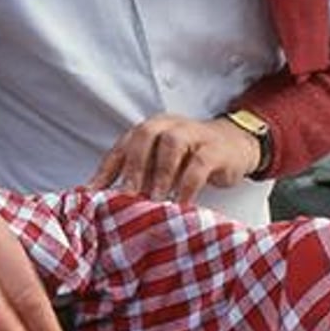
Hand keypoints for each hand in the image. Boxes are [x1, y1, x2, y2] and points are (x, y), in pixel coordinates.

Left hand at [87, 113, 260, 203]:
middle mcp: (168, 126)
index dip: (106, 169)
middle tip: (127, 195)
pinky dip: (188, 185)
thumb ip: (140, 177)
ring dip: (160, 173)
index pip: (123, 146)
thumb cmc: (190, 158)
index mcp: (150, 129)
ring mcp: (193, 134)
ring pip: (171, 144)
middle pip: (144, 135)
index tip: (94, 194)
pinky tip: (181, 204)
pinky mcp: (215, 149)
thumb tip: (109, 204)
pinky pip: (199, 164)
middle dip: (133, 165)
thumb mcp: (161, 164)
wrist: (235, 145)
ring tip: (154, 200)